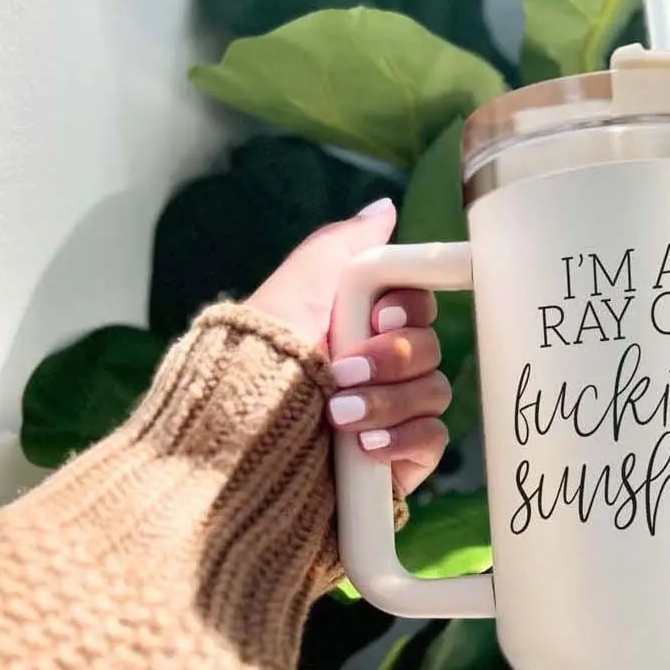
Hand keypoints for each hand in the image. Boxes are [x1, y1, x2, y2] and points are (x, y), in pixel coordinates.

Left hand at [245, 197, 451, 495]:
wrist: (237, 445)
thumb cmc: (260, 359)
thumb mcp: (297, 287)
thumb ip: (345, 245)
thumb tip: (385, 209)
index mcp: (358, 327)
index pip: (417, 306)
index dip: (410, 308)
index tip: (380, 315)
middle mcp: (377, 369)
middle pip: (430, 348)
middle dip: (391, 357)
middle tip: (345, 369)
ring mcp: (391, 416)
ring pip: (433, 392)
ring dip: (388, 400)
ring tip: (338, 414)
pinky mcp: (398, 461)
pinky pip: (432, 439)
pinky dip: (403, 438)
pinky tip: (365, 446)